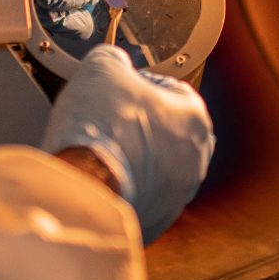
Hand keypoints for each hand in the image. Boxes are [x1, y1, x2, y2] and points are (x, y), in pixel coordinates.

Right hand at [41, 45, 213, 243]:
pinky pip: (141, 196)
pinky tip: (101, 179)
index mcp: (194, 117)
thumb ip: (113, 58)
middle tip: (106, 121)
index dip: (137, 85)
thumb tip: (112, 61)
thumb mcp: (101, 68)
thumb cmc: (99, 130)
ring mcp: (178, 194)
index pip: (169, 89)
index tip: (116, 92)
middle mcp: (195, 158)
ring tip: (100, 152)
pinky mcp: (157, 220)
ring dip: (132, 158)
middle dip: (137, 125)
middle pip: (164, 131)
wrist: (82, 187)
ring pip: (154, 167)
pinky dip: (124, 188)